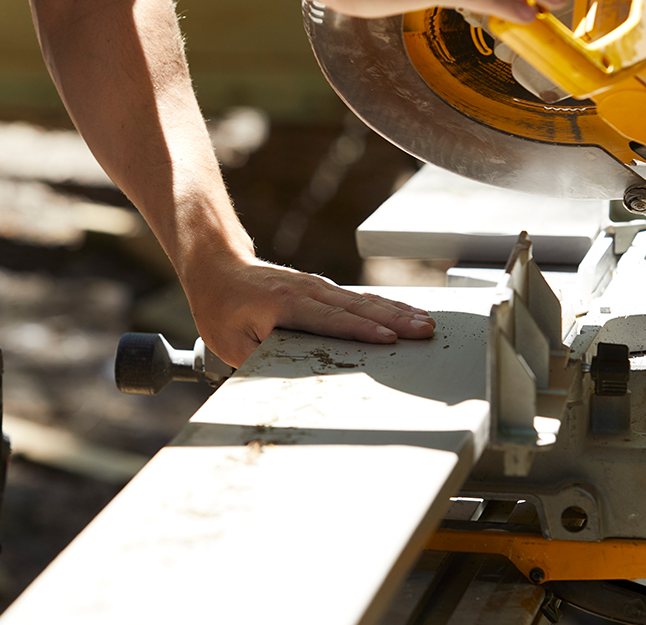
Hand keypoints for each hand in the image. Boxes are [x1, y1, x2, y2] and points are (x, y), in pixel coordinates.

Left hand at [183, 256, 436, 366]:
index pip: (332, 320)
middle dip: (395, 320)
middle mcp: (308, 291)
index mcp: (286, 305)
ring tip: (426, 322)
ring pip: (364, 300)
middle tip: (425, 330)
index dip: (362, 332)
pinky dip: (387, 306)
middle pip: (359, 308)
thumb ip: (262, 360)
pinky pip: (360, 298)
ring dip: (398, 311)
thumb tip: (290, 378)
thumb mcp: (231, 343)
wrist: (219, 267)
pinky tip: (407, 312)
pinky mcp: (324, 288)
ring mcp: (319, 287)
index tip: (390, 340)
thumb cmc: (222, 307)